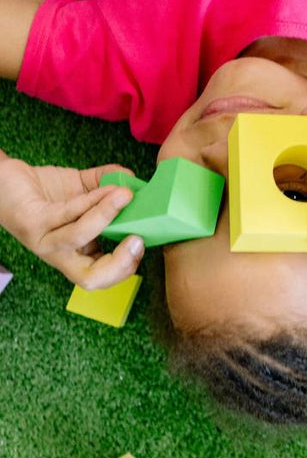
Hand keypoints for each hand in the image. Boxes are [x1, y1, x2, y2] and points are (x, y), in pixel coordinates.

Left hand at [0, 153, 143, 288]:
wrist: (8, 179)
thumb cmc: (46, 190)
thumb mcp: (86, 189)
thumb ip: (110, 185)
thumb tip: (134, 181)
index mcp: (77, 252)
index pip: (101, 276)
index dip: (125, 268)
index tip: (142, 241)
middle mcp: (60, 254)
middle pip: (89, 278)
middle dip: (119, 264)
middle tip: (138, 239)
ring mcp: (43, 241)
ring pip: (78, 238)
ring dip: (106, 216)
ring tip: (126, 196)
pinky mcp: (32, 222)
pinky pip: (67, 213)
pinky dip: (92, 200)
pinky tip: (109, 187)